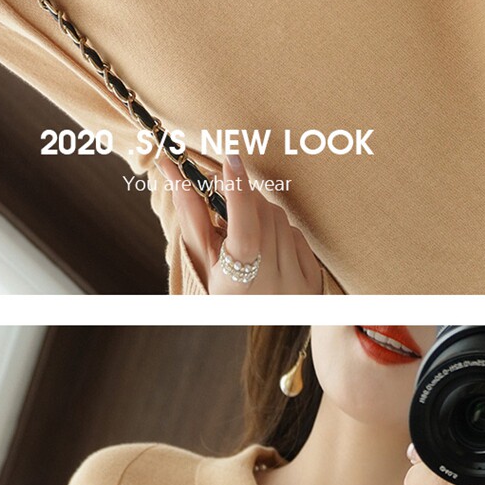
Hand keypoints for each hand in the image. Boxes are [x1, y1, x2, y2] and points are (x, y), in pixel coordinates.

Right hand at [158, 152, 322, 294]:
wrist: (254, 324)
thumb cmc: (219, 284)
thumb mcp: (200, 255)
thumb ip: (189, 211)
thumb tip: (171, 168)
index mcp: (236, 285)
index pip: (243, 233)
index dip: (237, 195)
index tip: (231, 161)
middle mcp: (271, 288)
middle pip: (262, 214)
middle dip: (243, 198)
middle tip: (224, 197)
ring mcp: (296, 286)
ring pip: (280, 218)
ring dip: (260, 213)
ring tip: (245, 232)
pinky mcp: (313, 282)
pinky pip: (296, 233)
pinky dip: (280, 231)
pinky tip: (267, 247)